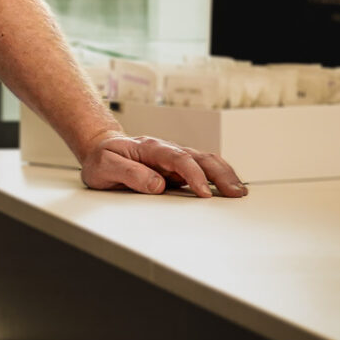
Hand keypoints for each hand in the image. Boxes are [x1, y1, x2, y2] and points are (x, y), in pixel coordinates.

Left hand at [80, 133, 246, 197]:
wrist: (100, 149)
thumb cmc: (102, 158)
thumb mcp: (105, 167)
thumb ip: (128, 174)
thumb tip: (156, 185)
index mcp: (150, 147)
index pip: (178, 158)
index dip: (193, 175)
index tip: (203, 192)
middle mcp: (166, 150)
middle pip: (199, 157)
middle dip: (220, 174)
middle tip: (234, 192)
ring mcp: (173, 158)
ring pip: (205, 161)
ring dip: (224, 174)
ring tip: (239, 191)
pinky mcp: (176, 168)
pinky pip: (202, 168)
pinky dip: (219, 176)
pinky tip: (229, 187)